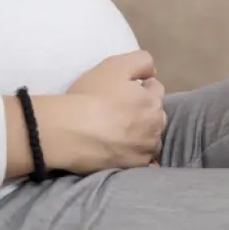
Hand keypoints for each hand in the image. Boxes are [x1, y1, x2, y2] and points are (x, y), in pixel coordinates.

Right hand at [54, 51, 166, 174]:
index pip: (155, 89)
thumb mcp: (115, 65)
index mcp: (152, 99)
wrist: (71, 131)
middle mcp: (156, 125)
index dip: (140, 88)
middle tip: (119, 113)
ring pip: (151, 139)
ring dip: (142, 136)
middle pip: (155, 115)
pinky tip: (125, 154)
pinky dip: (139, 158)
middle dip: (144, 113)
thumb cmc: (91, 95)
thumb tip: (152, 73)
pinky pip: (145, 163)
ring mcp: (147, 148)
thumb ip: (140, 62)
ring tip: (119, 135)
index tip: (122, 92)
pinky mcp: (135, 167)